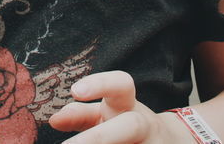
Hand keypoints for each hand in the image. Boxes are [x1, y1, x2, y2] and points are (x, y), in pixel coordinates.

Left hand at [48, 71, 182, 143]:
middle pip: (132, 126)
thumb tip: (55, 120)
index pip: (121, 85)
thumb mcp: (106, 115)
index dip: (100, 84)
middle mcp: (144, 125)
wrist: (168, 140)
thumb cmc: (124, 125)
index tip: (75, 91)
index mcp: (128, 105)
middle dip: (100, 137)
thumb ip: (81, 115)